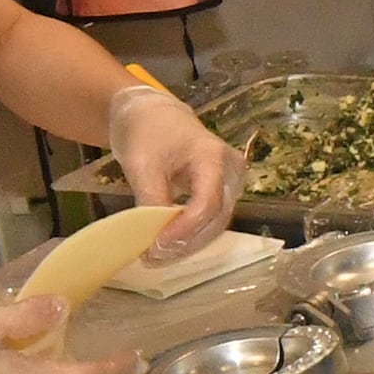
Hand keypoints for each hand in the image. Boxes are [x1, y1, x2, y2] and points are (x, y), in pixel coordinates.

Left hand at [107, 83, 235, 256]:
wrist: (155, 115)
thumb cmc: (148, 133)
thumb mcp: (141, 164)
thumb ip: (152, 199)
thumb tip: (154, 238)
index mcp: (213, 156)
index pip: (208, 202)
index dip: (184, 229)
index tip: (156, 246)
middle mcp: (232, 170)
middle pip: (216, 218)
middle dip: (185, 242)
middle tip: (152, 257)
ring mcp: (232, 182)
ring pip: (216, 224)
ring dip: (189, 244)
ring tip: (157, 254)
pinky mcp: (224, 192)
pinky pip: (212, 220)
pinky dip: (191, 236)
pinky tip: (168, 244)